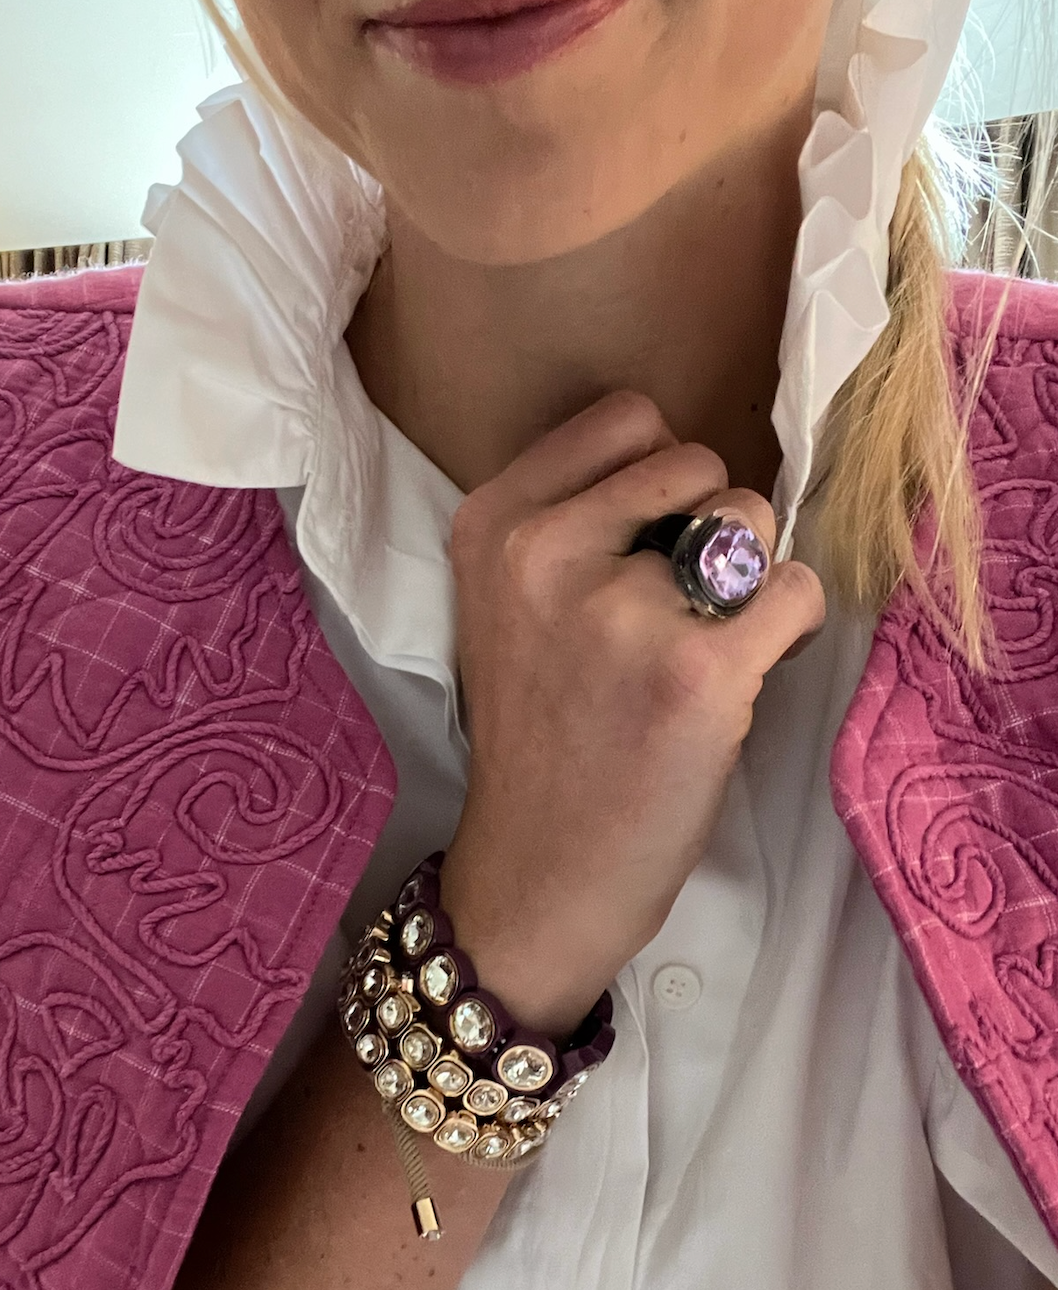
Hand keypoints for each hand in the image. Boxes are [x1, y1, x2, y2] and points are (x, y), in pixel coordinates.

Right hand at [439, 389, 825, 1035]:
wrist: (539, 872)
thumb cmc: (540, 739)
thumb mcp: (505, 607)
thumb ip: (572, 524)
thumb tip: (699, 480)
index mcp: (492, 525)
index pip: (627, 418)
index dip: (658, 477)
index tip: (644, 543)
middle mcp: (546, 553)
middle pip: (697, 460)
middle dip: (708, 524)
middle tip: (677, 608)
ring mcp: (622, 610)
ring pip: (753, 519)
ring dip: (750, 577)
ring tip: (706, 645)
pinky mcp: (697, 671)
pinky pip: (796, 590)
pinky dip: (789, 628)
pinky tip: (743, 676)